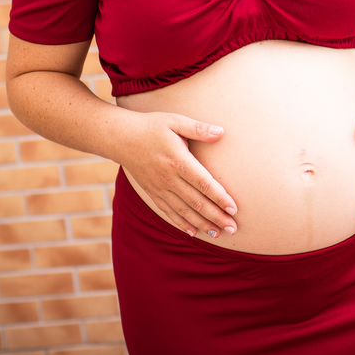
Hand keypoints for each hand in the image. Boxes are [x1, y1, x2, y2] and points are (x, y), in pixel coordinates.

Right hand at [118, 111, 237, 238]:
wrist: (120, 138)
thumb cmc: (151, 127)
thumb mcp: (175, 121)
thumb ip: (198, 129)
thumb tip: (221, 132)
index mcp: (178, 161)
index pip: (204, 183)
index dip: (220, 197)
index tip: (234, 208)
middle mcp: (170, 179)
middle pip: (197, 202)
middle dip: (216, 217)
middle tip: (233, 228)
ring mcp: (160, 188)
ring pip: (184, 211)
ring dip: (203, 224)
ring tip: (219, 234)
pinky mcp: (153, 193)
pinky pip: (169, 212)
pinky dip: (182, 223)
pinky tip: (194, 232)